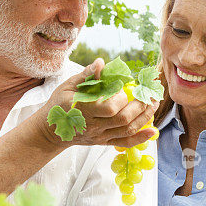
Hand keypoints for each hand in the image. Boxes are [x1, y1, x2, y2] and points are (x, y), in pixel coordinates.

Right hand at [42, 59, 158, 149]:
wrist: (51, 131)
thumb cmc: (58, 105)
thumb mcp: (67, 87)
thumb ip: (86, 76)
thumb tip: (102, 62)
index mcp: (83, 110)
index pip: (109, 108)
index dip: (121, 98)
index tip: (123, 88)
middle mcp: (93, 126)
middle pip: (123, 119)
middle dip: (140, 106)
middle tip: (149, 94)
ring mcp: (99, 136)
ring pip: (127, 130)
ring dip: (145, 117)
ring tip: (154, 104)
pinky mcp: (103, 142)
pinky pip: (124, 143)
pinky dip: (140, 138)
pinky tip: (153, 131)